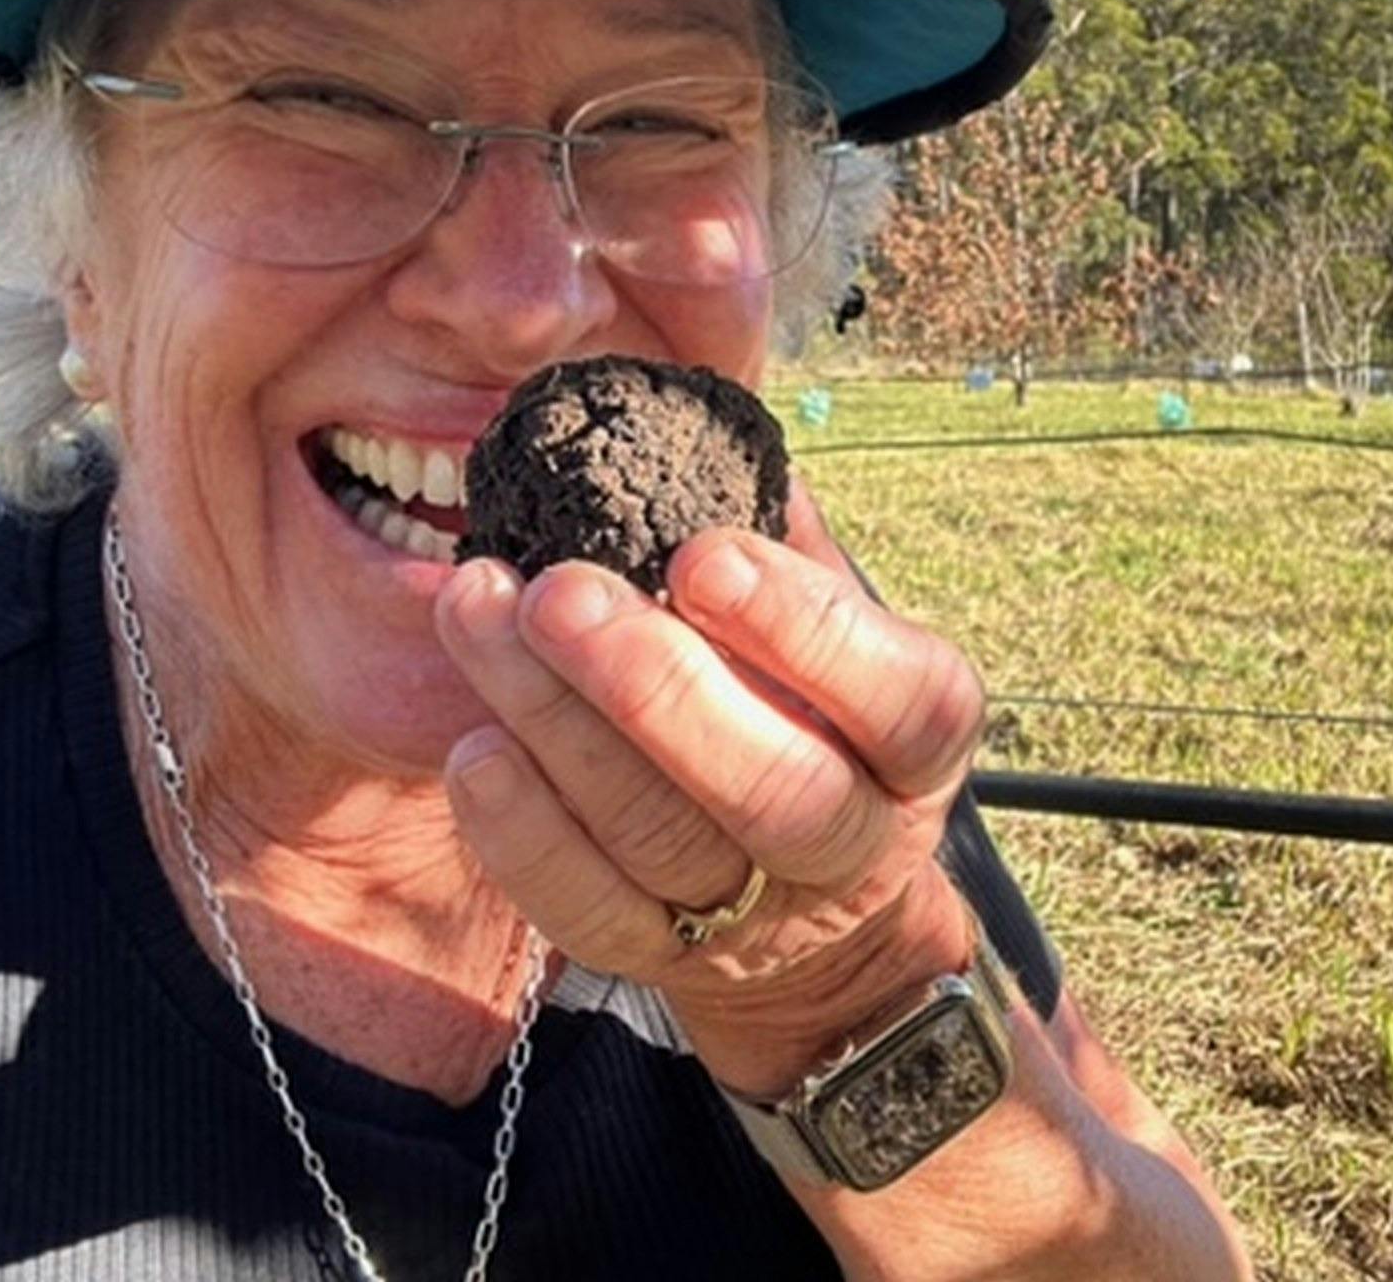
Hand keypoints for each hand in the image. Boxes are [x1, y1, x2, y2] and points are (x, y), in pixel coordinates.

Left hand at [433, 479, 987, 1091]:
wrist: (819, 915)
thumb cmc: (814, 711)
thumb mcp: (839, 629)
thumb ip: (788, 545)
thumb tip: (702, 430)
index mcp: (920, 739)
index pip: (894, 696)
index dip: (799, 628)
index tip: (696, 554)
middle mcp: (858, 839)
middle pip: (772, 786)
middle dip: (652, 686)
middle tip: (553, 589)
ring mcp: (762, 915)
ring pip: (664, 842)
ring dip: (556, 727)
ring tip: (474, 611)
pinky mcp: (667, 962)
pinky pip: (592, 913)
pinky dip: (524, 834)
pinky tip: (472, 745)